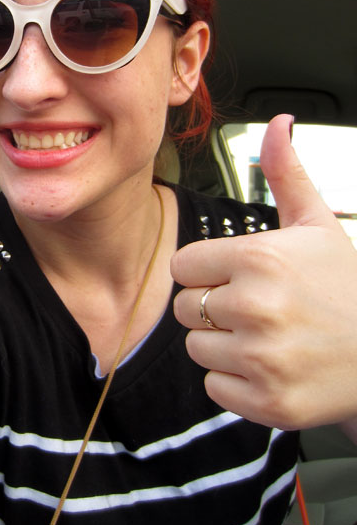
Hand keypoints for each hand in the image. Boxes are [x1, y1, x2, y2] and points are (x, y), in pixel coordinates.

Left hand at [171, 114, 356, 429]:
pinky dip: (236, 382)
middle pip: (186, 307)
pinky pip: (214, 386)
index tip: (238, 277)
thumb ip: (286, 173)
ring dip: (224, 345)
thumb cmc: (346, 288)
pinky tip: (271, 367)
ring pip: (197, 347)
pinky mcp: (266, 401)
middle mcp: (256, 306)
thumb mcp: (319, 224)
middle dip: (214, 307)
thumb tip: (277, 124)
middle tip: (258, 310)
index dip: (208, 272)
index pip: (184, 266)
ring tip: (267, 338)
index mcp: (260, 257)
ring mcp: (262, 358)